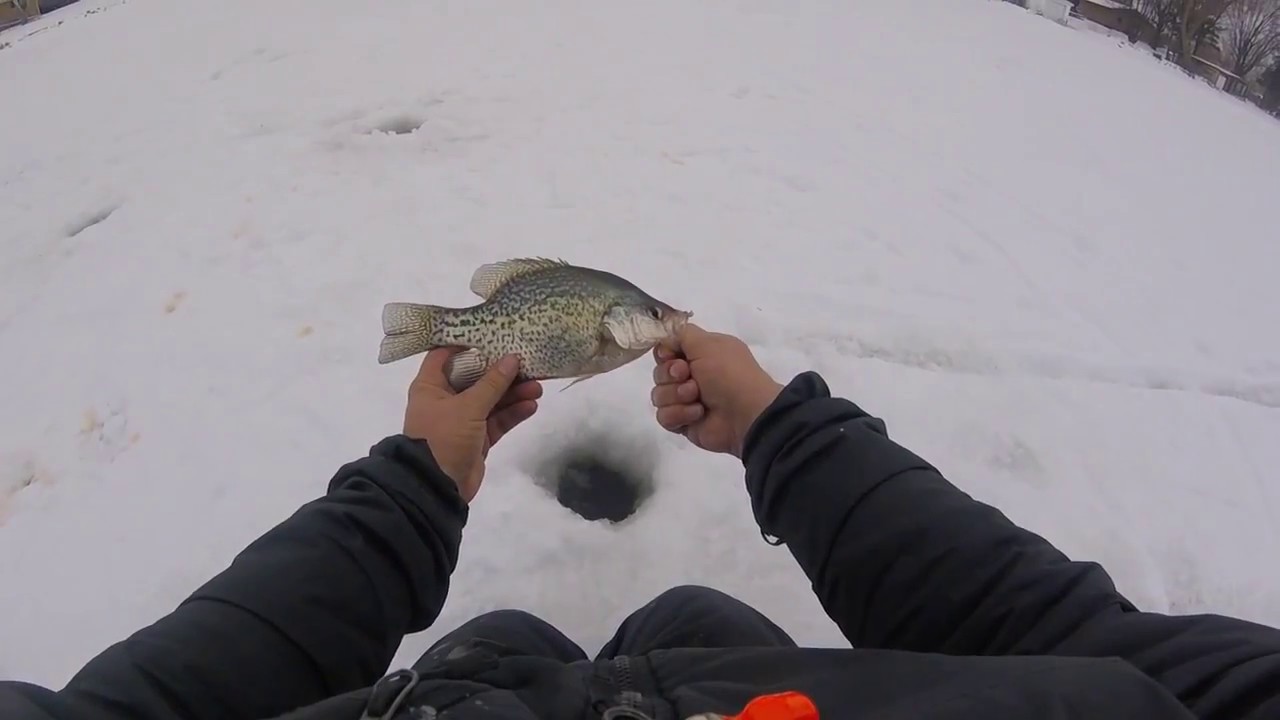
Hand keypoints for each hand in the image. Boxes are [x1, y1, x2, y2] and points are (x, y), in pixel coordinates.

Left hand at [403, 349, 541, 501]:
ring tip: (537, 386)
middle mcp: (445, 398)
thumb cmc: (443, 438)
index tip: (493, 332)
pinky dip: (513, 413)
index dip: (467, 343)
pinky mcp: (478, 438)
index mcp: (431, 386)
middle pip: (476, 377)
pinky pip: (497, 420)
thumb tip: (513, 358)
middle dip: (501, 371)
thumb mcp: (468, 407)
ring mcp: (462, 419)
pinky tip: (531, 405)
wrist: (437, 487)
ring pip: (491, 399)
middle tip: (527, 361)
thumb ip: (493, 383)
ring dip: (513, 393)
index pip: (445, 355)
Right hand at [650, 324, 782, 457]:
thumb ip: (681, 333)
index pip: (666, 350)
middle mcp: (692, 375)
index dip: (664, 353)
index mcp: (701, 354)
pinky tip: (698, 414)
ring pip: (658, 395)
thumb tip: (665, 338)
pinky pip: (664, 416)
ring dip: (677, 395)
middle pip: (659, 372)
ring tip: (697, 398)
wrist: (745, 414)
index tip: (671, 356)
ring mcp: (686, 401)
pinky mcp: (683, 423)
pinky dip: (680, 414)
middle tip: (688, 376)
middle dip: (670, 374)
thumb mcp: (708, 343)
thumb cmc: (729, 374)